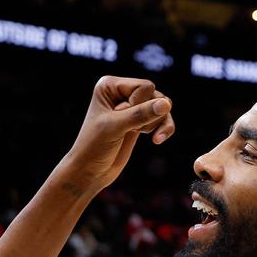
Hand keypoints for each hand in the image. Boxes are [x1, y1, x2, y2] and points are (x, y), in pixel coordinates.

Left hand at [58, 76, 173, 195]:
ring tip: (153, 138)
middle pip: (155, 95)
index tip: (119, 120)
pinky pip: (164, 118)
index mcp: (110, 85)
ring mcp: (132, 107)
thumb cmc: (95, 146)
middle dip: (150, 115)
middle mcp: (122, 92)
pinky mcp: (140, 121)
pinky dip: (165, 128)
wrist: (90, 171)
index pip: (144, 86)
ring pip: (163, 106)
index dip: (139, 105)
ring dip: (160, 123)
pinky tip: (157, 140)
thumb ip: (141, 114)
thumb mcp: (116, 127)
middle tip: (130, 129)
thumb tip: (166, 104)